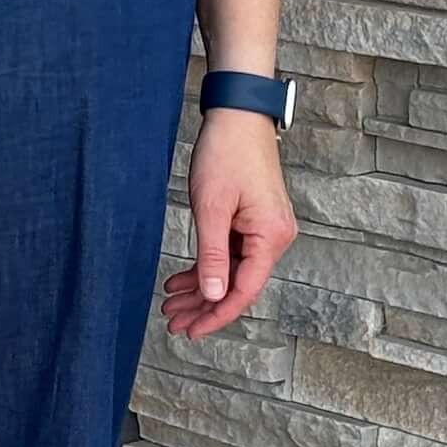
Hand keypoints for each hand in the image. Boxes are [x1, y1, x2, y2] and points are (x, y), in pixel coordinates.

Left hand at [161, 108, 296, 340]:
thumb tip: (214, 296)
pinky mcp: (254, 221)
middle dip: (204, 306)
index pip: (245, 291)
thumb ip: (213, 256)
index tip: (192, 330)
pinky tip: (182, 279)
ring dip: (202, 288)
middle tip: (174, 322)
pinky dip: (207, 267)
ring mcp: (265, 230)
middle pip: (238, 285)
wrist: (238, 116)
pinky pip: (231, 254)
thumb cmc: (226, 154)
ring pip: (232, 272)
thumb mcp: (211, 208)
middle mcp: (274, 237)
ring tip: (172, 304)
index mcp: (270, 237)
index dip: (217, 315)